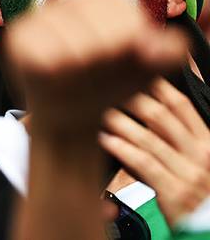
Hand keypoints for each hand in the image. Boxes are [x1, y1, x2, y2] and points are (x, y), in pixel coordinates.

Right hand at [4, 0, 186, 136]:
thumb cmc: (106, 85)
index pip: (129, 28)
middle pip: (103, 41)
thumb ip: (167, 53)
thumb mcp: (145, 69)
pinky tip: (53, 80)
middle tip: (94, 74)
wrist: (69, 112)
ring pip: (76, 54)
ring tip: (75, 79)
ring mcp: (40, 16)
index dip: (131, 55)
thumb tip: (165, 45)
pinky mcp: (17, 37)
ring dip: (80, 77)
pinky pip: (47, 64)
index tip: (120, 61)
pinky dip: (53, 80)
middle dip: (104, 68)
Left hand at [101, 78, 209, 224]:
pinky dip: (122, 149)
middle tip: (102, 88)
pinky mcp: (175, 193)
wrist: (206, 228)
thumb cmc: (196, 194)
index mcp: (207, 143)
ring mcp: (189, 174)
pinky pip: (144, 164)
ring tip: (97, 111)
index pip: (180, 105)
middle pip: (161, 116)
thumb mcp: (194, 160)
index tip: (128, 72)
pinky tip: (105, 140)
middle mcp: (201, 155)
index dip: (154, 85)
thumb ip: (176, 137)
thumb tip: (148, 109)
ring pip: (148, 138)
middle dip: (129, 99)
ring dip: (119, 122)